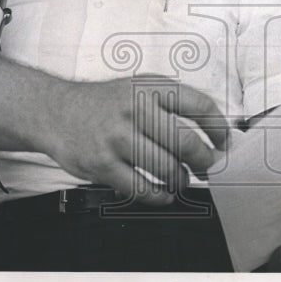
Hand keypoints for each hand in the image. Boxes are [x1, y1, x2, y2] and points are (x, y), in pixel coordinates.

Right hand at [40, 77, 227, 205]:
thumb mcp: (139, 86)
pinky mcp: (103, 164)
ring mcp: (117, 138)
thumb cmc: (105, 103)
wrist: (56, 111)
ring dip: (182, 179)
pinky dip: (160, 195)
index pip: (199, 106)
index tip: (224, 142)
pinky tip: (163, 192)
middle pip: (187, 142)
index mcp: (149, 88)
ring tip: (181, 179)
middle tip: (208, 167)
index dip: (219, 128)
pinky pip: (141, 188)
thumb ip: (172, 103)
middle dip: (204, 160)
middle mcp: (134, 110)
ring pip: (167, 168)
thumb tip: (212, 130)